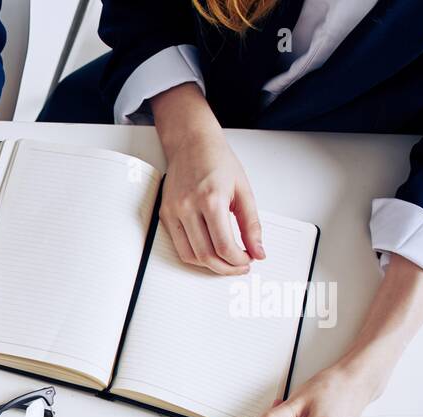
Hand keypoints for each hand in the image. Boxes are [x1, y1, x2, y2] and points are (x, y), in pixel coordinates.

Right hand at [151, 83, 264, 275]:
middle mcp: (188, 207)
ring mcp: (173, 212)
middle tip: (239, 266)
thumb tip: (258, 250)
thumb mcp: (243, 190)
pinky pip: (179, 246)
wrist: (192, 143)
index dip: (237, 260)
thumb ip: (251, 224)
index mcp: (211, 199)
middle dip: (225, 267)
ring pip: (189, 256)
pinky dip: (195, 255)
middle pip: (206, 255)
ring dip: (209, 265)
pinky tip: (209, 251)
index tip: (247, 260)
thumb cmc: (217, 161)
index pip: (224, 245)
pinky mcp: (165, 215)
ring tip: (225, 261)